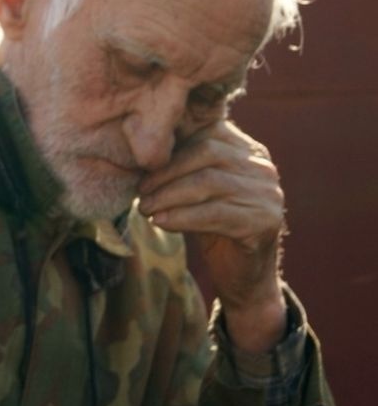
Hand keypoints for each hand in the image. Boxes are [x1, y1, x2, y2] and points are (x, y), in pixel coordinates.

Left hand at [137, 119, 287, 351]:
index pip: (206, 131)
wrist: (242, 274)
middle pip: (206, 152)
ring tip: (145, 209)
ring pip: (208, 182)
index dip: (169, 145)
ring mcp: (268, 194)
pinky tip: (161, 222)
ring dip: (168, 196)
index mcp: (247, 150)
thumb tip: (137, 143)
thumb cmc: (211, 225)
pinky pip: (215, 213)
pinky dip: (182, 217)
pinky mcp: (264, 221)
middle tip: (140, 191)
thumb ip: (181, 162)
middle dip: (165, 172)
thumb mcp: (195, 188)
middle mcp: (263, 167)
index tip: (139, 163)